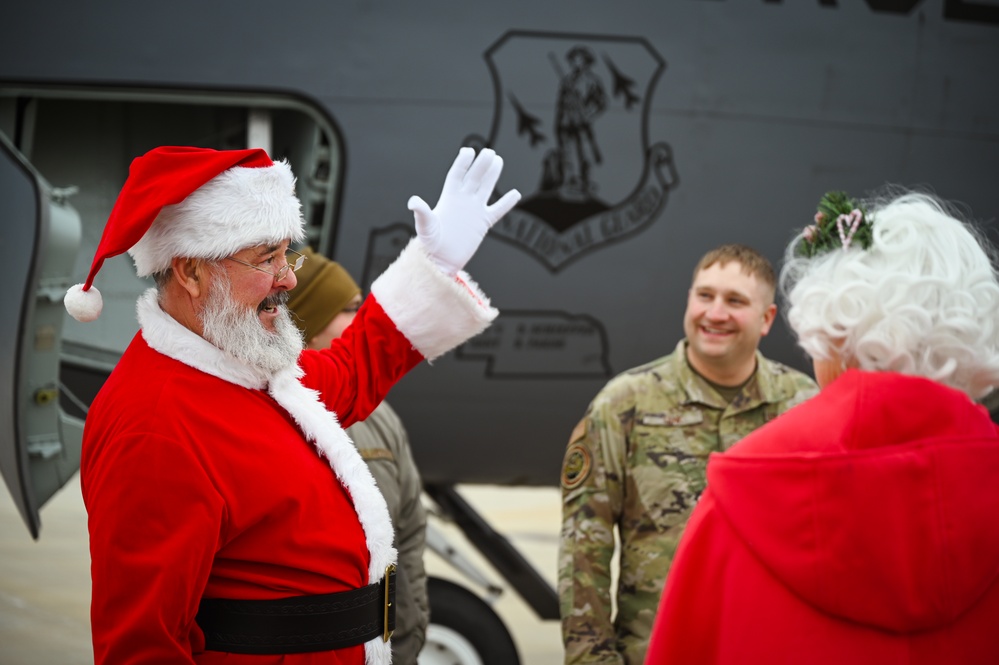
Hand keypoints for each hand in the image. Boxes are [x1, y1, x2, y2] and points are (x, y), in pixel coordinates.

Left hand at [408, 147, 521, 275]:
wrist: (441, 260)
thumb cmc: (430, 244)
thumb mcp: (425, 226)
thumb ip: (422, 212)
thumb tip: (413, 202)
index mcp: (449, 198)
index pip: (457, 175)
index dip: (462, 163)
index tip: (468, 151)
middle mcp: (463, 200)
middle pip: (474, 177)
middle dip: (481, 164)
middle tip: (489, 152)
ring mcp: (474, 210)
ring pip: (485, 188)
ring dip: (492, 175)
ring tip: (498, 160)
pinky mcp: (483, 223)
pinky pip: (498, 210)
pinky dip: (507, 203)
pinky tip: (515, 194)